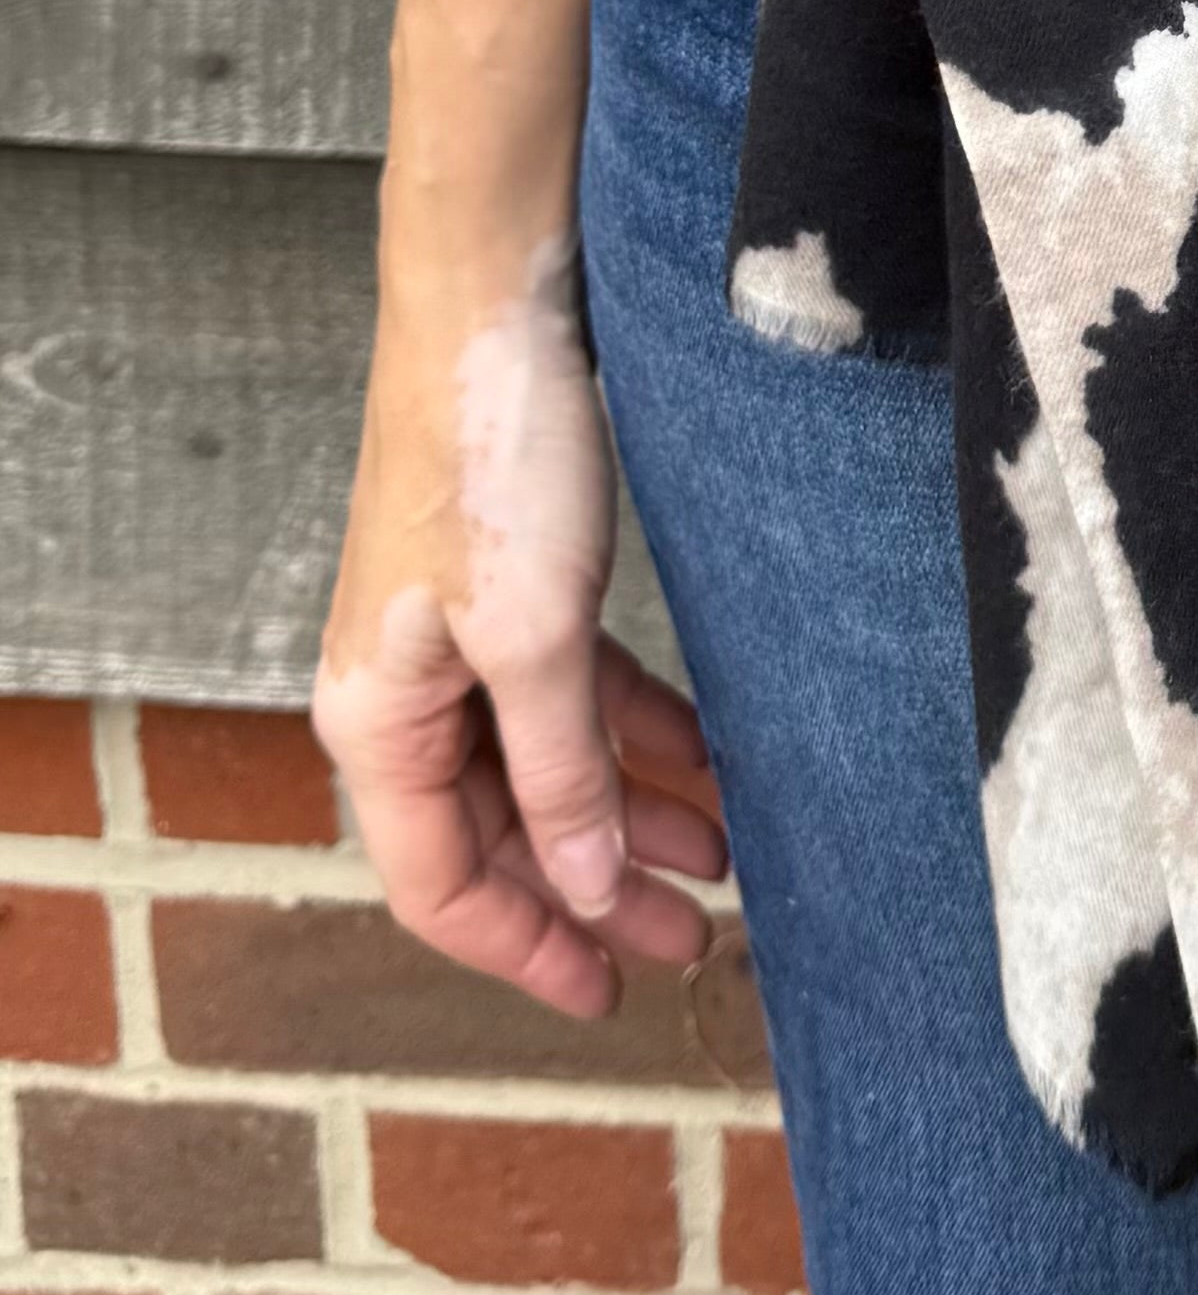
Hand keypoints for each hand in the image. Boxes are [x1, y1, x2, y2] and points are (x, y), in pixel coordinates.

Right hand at [316, 234, 724, 1018]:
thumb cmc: (497, 455)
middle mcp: (407, 690)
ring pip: (547, 762)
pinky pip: (572, 689)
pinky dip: (634, 728)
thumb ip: (559, 770)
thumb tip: (581, 890)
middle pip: (504, 833)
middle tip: (697, 939)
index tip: (612, 996)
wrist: (501, 298)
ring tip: (723, 855)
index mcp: (378, 722)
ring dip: (628, 811)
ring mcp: (459, 634)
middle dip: (596, 889)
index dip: (528, 950)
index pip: (444, 887)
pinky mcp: (515, 579)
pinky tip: (705, 755)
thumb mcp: (534, 634)